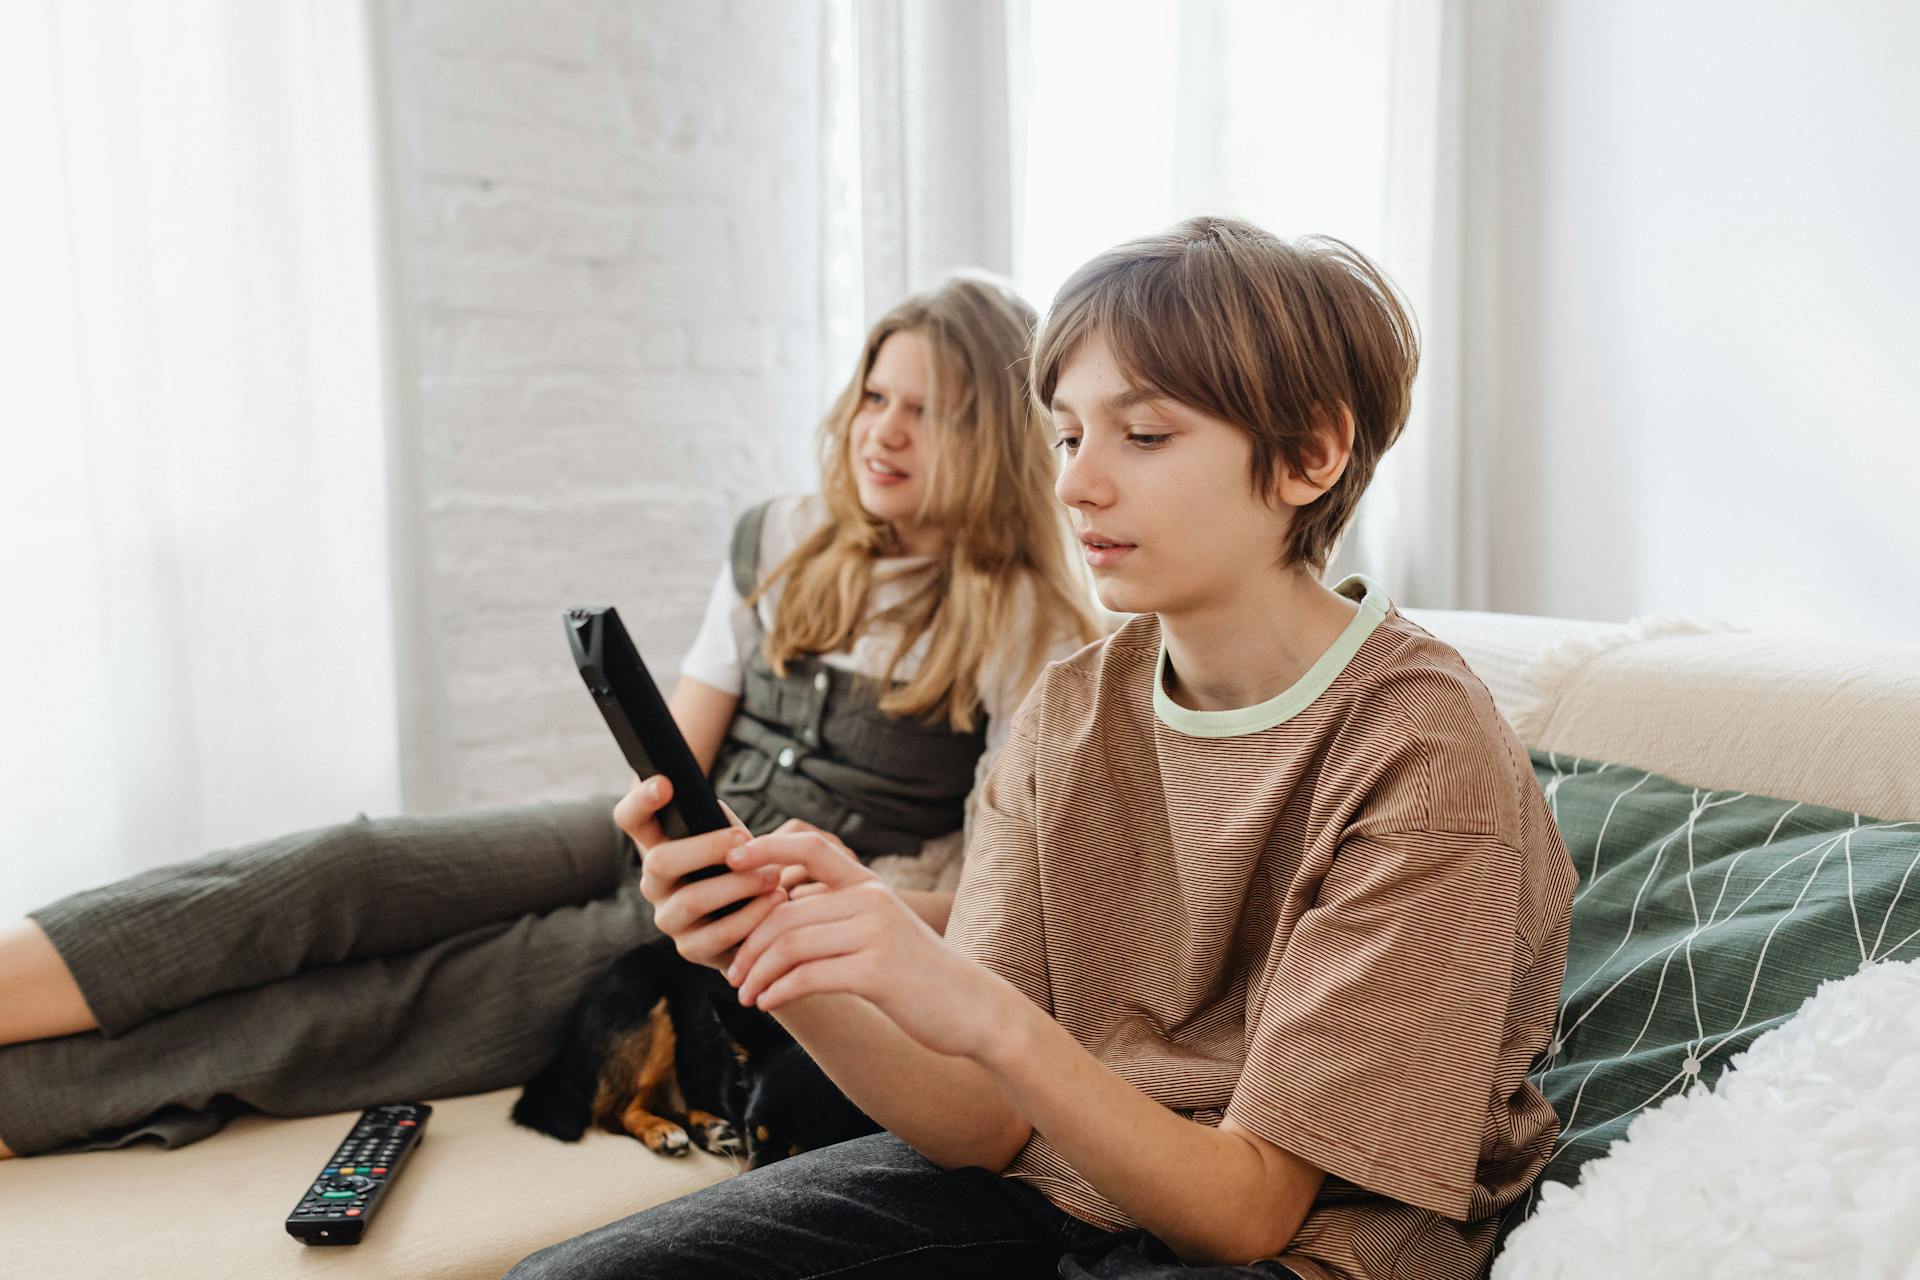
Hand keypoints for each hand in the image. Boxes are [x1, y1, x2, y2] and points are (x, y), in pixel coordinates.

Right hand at [616, 776, 788, 971]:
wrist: (757, 921)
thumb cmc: (741, 867)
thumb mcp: (731, 840)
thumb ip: (723, 826)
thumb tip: (726, 826)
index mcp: (658, 846)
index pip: (631, 818)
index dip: (641, 800)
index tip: (665, 783)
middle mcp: (654, 883)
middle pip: (659, 860)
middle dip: (707, 847)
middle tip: (745, 840)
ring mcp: (669, 918)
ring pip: (692, 900)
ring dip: (738, 884)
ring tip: (774, 875)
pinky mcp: (691, 949)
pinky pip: (719, 935)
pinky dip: (753, 916)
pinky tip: (777, 901)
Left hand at [721, 829, 1010, 1060]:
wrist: (974, 1008)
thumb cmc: (919, 975)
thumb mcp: (881, 931)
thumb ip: (839, 918)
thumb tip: (779, 920)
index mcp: (869, 885)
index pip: (811, 846)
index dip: (766, 846)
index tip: (730, 860)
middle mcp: (871, 900)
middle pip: (786, 912)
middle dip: (749, 944)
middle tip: (733, 973)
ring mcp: (876, 933)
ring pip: (791, 945)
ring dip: (758, 973)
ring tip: (746, 994)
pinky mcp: (877, 972)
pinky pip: (808, 977)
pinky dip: (778, 992)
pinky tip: (769, 1004)